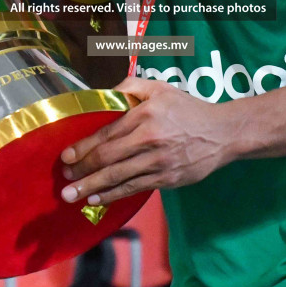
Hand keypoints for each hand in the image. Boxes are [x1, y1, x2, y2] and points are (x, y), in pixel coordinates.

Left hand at [59, 77, 242, 205]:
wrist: (222, 134)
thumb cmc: (189, 109)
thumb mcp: (161, 88)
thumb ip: (131, 86)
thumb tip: (104, 94)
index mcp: (145, 115)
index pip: (106, 133)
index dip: (83, 147)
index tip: (66, 156)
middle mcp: (149, 139)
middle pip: (107, 158)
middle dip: (82, 171)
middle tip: (64, 179)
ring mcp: (158, 162)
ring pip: (117, 177)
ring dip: (91, 188)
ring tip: (71, 195)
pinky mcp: (166, 179)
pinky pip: (133, 189)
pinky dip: (112, 196)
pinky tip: (97, 200)